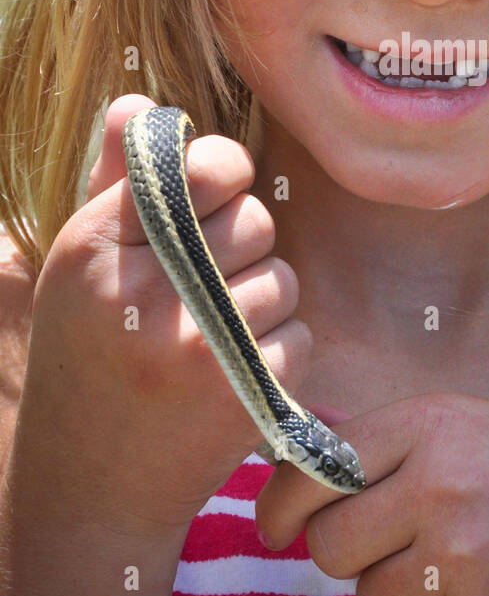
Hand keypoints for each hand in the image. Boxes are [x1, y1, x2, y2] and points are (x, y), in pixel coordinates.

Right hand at [14, 94, 313, 532]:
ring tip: (211, 337)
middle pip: (252, 218)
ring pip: (282, 277)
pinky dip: (278, 353)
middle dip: (242, 245)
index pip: (195, 167)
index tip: (216, 192)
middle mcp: (142, 289)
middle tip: (203, 283)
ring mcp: (195, 345)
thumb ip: (116, 183)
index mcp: (94, 248)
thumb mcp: (82, 270)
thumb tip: (141, 104)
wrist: (90, 491)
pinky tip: (231, 376)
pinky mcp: (240, 394)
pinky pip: (300, 334)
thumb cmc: (89, 359)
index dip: (222, 172)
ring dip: (261, 302)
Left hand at [255, 392, 488, 595]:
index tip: (275, 526)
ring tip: (461, 566)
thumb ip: (390, 443)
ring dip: (401, 594)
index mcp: (430, 423)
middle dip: (347, 557)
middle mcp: (438, 482)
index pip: (315, 469)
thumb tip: (304, 457)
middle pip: (330, 545)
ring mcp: (460, 553)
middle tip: (392, 548)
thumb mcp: (472, 426)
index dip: (281, 506)